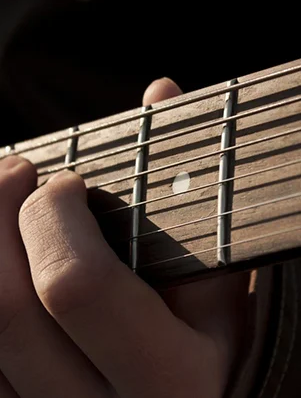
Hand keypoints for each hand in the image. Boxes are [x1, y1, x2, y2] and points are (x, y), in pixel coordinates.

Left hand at [0, 79, 249, 397]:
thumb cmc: (204, 337)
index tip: (63, 182)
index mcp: (168, 375)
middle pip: (8, 308)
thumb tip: (162, 92)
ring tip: (0, 199)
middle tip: (16, 172)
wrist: (181, 395)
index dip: (54, 216)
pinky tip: (5, 253)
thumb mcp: (212, 277)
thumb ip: (191, 186)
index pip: (78, 286)